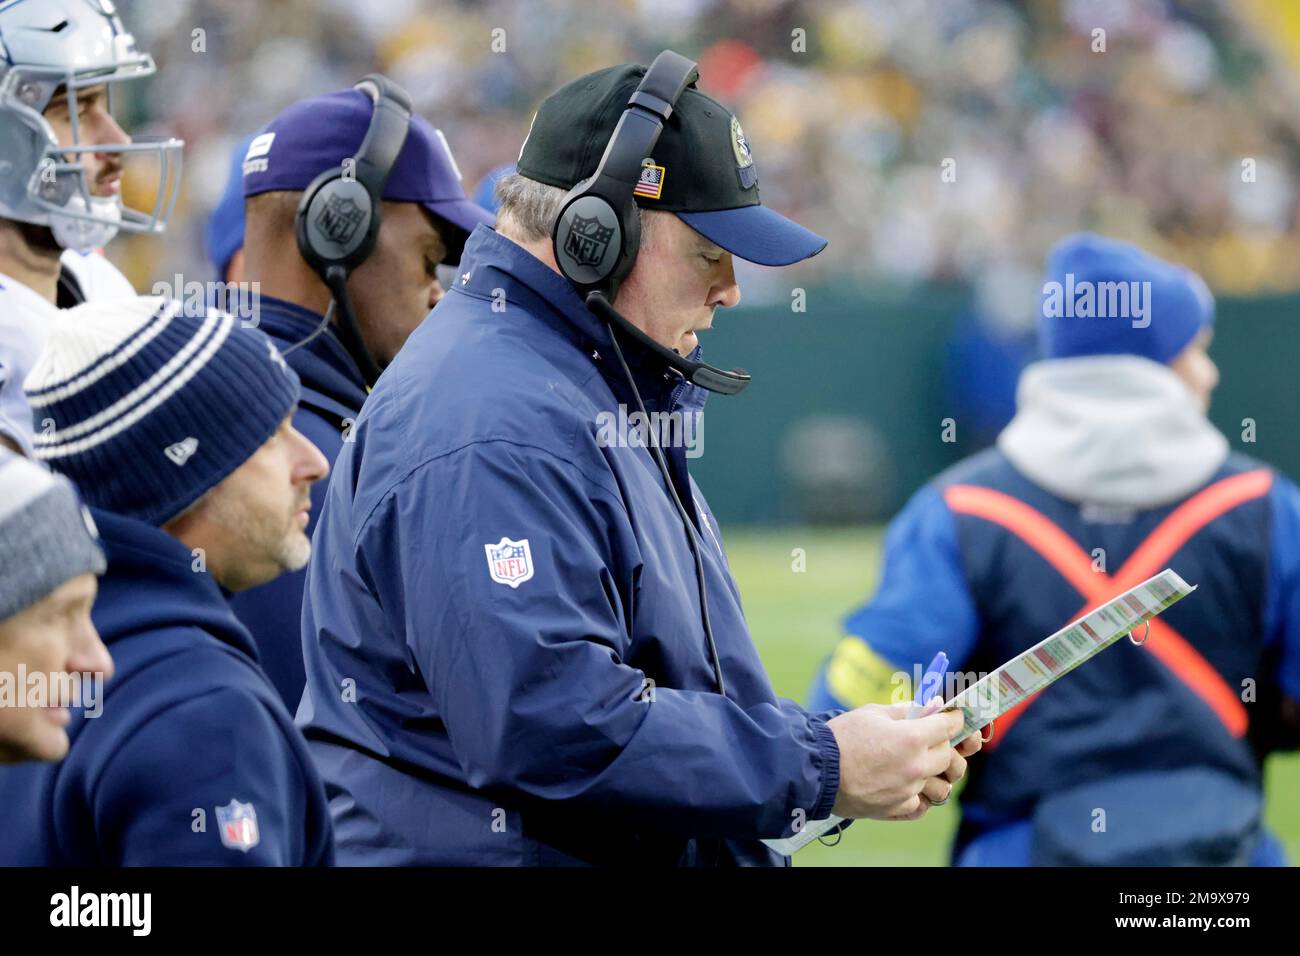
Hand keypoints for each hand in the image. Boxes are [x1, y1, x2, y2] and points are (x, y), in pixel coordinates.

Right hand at [827, 701, 966, 820]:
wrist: (816, 770)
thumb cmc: (842, 737)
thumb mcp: (873, 713)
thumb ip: (906, 711)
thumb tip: (930, 707)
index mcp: (912, 738)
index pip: (950, 726)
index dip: (954, 719)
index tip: (952, 717)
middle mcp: (916, 766)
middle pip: (950, 757)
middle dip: (945, 745)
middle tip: (931, 740)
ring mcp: (908, 791)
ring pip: (943, 787)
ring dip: (936, 775)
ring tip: (920, 768)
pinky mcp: (897, 808)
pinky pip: (922, 806)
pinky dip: (920, 797)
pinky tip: (908, 787)